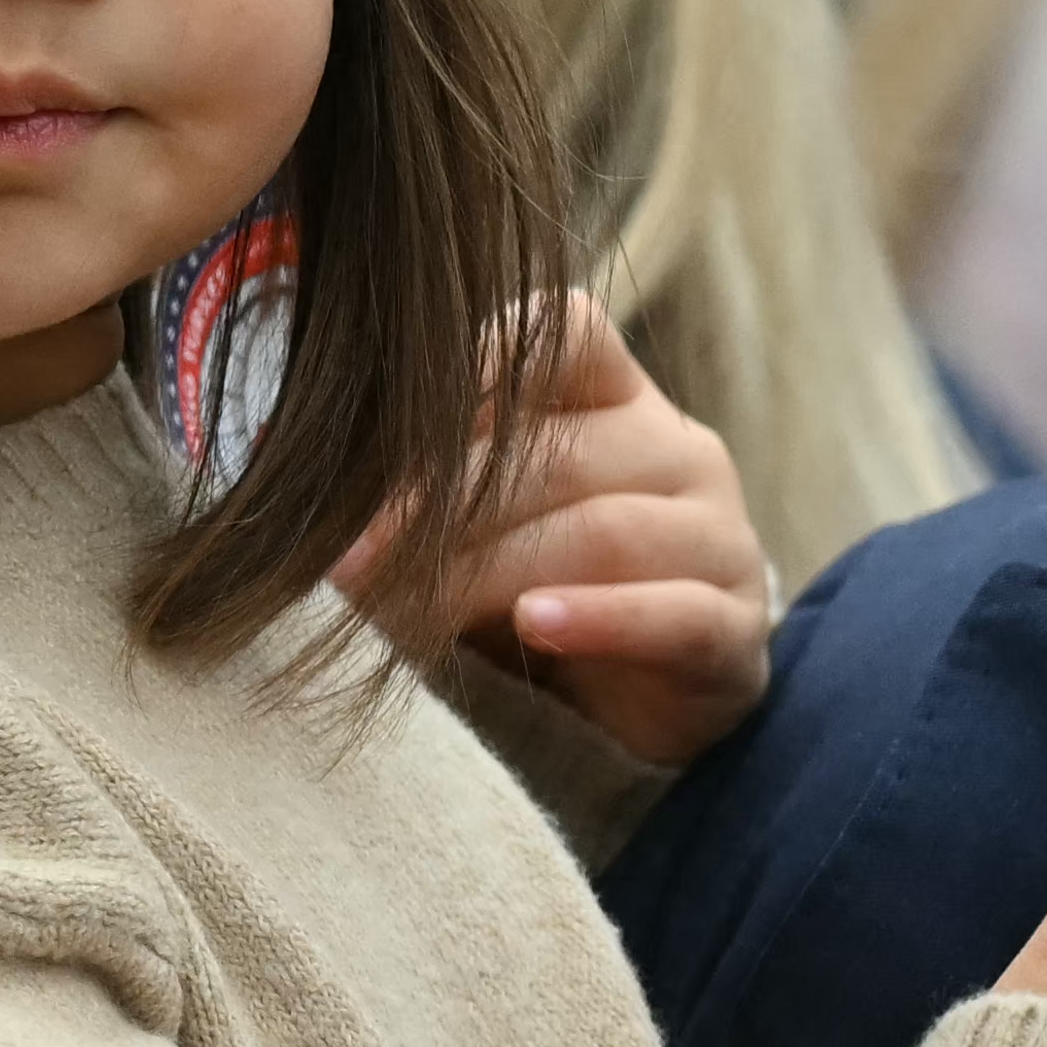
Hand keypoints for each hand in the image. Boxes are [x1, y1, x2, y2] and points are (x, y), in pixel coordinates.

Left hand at [373, 296, 779, 768]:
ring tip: (408, 613)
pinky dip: (599, 619)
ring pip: (605, 533)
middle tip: (346, 564)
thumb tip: (309, 481)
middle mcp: (679, 451)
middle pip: (561, 453)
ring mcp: (719, 537)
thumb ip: (426, 488)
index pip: (564, 335)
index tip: (383, 420)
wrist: (639, 712)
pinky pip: (672, 613)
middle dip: (439, 508)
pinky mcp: (738, 631)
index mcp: (616, 399)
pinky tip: (535, 628)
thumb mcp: (478, 527)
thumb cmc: (535, 595)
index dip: (481, 362)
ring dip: (492, 571)